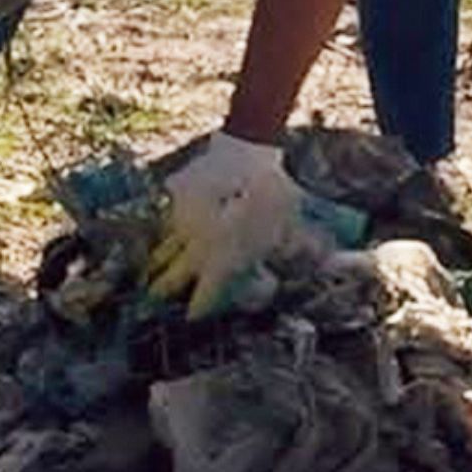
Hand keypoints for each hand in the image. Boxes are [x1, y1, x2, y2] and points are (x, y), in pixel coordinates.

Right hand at [147, 131, 304, 318]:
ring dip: (156, 264)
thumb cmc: (272, 192)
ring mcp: (184, 223)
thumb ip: (303, 245)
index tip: (191, 318)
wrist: (246, 154)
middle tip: (152, 301)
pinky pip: (166, 220)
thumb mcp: (292, 223)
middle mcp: (197, 247)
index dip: (198, 310)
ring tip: (146, 275)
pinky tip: (156, 235)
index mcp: (222, 260)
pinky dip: (162, 231)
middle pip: (171, 277)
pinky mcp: (178, 200)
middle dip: (162, 290)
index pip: (203, 296)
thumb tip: (325, 258)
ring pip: (163, 249)